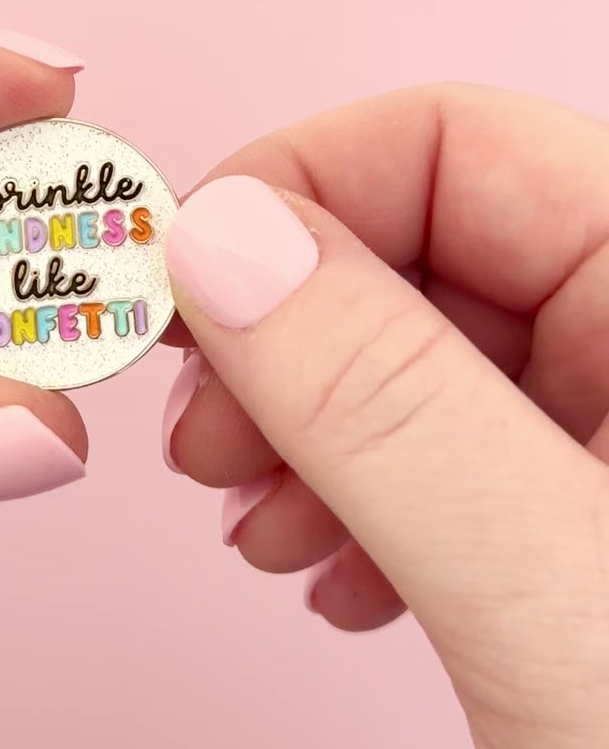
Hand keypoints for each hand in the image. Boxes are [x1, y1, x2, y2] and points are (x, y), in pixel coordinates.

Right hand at [161, 84, 608, 748]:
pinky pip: (422, 450)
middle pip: (413, 250)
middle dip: (276, 332)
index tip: (180, 280)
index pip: (460, 146)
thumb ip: (383, 405)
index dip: (299, 189)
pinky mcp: (568, 516)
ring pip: (400, 356)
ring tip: (260, 529)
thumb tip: (220, 242)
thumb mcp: (560, 602)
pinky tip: (329, 576)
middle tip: (200, 431)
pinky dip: (344, 497)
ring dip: (296, 428)